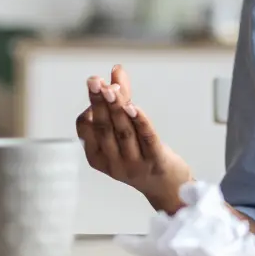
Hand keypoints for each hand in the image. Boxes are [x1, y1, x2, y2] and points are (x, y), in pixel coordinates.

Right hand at [75, 65, 192, 212]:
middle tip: (95, 80)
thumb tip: (116, 69)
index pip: (86, 128)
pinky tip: (133, 106)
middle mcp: (113, 162)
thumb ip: (122, 99)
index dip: (91, 105)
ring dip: (117, 108)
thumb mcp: (126, 129)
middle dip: (99, 102)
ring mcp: (134, 164)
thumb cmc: (142, 153)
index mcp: (98, 157)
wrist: (167, 186)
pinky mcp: (156, 161)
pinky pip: (146, 138)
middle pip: (103, 127)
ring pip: (123, 131)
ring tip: (113, 88)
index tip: (98, 83)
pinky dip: (139, 121)